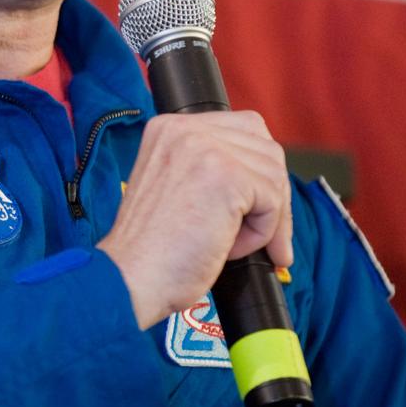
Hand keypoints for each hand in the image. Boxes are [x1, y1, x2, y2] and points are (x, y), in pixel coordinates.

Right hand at [97, 111, 291, 329]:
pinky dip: (263, 232)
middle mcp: (185, 128)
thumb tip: (267, 180)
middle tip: (269, 238)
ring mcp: (205, 148)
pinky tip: (231, 248)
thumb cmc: (153, 250)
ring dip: (268, 218)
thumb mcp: (176, 188)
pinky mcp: (226, 175)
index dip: (259, 172)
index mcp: (170, 128)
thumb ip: (209, 170)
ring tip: (234, 245)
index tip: (261, 208)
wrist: (131, 278)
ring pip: (274, 174)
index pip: (243, 129)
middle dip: (274, 195)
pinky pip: (272, 200)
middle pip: (265, 147)